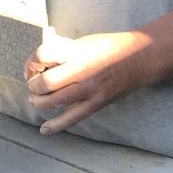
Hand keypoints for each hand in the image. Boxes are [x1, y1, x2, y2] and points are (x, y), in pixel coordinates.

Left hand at [24, 31, 146, 133]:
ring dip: (40, 102)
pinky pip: (73, 117)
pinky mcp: (97, 102)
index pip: (43, 55)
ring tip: (36, 100)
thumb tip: (40, 60)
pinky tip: (45, 129)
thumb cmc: (110, 47)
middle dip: (34, 86)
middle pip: (46, 82)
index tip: (32, 67)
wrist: (140, 58)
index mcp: (76, 50)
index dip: (31, 63)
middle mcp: (82, 69)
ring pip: (55, 101)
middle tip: (33, 85)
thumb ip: (62, 50)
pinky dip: (57, 125)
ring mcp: (90, 88)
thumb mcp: (83, 42)